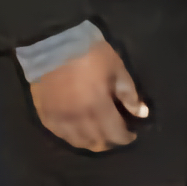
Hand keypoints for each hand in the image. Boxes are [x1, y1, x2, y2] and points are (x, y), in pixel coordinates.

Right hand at [29, 40, 147, 152]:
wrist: (54, 43)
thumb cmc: (91, 55)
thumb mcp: (117, 70)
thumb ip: (129, 95)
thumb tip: (142, 114)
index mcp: (98, 107)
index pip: (115, 134)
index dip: (126, 138)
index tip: (132, 134)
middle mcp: (78, 118)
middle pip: (96, 142)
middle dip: (110, 141)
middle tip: (116, 134)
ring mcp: (59, 118)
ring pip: (77, 142)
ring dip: (91, 142)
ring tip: (99, 135)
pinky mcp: (45, 114)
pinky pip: (59, 135)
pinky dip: (71, 137)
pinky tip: (78, 132)